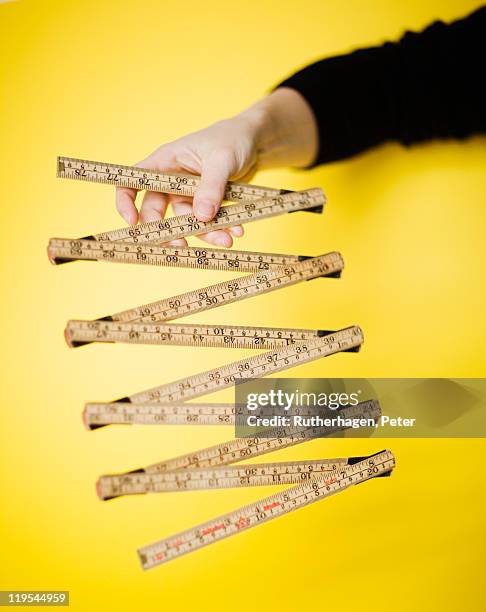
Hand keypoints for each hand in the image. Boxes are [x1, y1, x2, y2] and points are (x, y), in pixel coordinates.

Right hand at [115, 88, 317, 246]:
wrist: (256, 143)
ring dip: (205, 234)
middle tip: (182, 248)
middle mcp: (171, 180)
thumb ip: (211, 187)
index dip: (125, 203)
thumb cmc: (233, 139)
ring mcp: (187, 194)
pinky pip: (207, 223)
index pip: (132, 182)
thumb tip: (201, 217)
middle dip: (168, 231)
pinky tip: (236, 232)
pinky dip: (220, 229)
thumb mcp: (222, 160)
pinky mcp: (204, 204)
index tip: (132, 224)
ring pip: (186, 222)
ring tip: (227, 240)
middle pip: (156, 211)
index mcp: (164, 162)